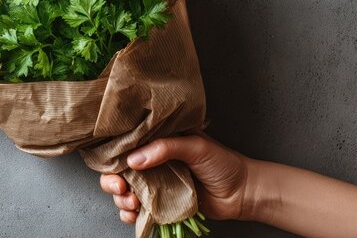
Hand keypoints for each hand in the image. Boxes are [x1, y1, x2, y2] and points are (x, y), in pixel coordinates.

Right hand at [100, 132, 253, 223]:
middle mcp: (153, 162)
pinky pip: (138, 211)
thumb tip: (134, 159)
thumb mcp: (195, 146)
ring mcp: (156, 184)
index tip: (116, 168)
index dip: (115, 157)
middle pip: (120, 171)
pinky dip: (131, 215)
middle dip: (113, 182)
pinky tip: (135, 215)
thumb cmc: (223, 163)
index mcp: (159, 142)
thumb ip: (165, 148)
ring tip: (133, 203)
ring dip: (122, 200)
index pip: (127, 146)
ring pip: (125, 192)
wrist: (244, 193)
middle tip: (122, 189)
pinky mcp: (162, 204)